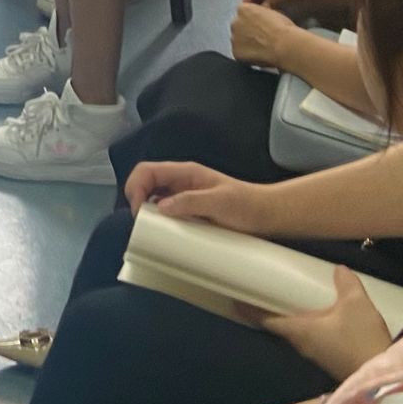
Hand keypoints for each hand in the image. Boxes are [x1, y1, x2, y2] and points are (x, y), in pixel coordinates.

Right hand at [127, 163, 275, 236]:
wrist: (266, 215)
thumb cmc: (246, 205)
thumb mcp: (219, 202)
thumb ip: (191, 201)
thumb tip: (160, 206)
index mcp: (186, 173)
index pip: (147, 170)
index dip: (135, 186)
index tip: (138, 211)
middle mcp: (181, 182)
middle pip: (146, 182)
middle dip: (136, 200)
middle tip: (142, 223)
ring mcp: (184, 196)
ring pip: (153, 198)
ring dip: (146, 211)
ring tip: (151, 229)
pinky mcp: (190, 211)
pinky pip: (166, 212)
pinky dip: (158, 220)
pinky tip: (163, 233)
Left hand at [229, 2, 305, 73]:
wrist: (284, 45)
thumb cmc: (282, 29)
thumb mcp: (272, 11)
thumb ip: (260, 11)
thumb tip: (260, 14)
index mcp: (243, 9)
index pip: (243, 14)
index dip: (253, 20)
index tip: (261, 26)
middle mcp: (235, 22)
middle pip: (239, 27)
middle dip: (247, 31)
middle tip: (261, 38)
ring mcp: (234, 38)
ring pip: (239, 40)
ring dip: (247, 43)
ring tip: (262, 47)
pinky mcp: (236, 52)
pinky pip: (240, 53)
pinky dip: (247, 55)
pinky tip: (259, 54)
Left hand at [251, 264, 393, 380]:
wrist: (381, 377)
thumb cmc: (361, 339)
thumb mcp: (356, 303)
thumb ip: (346, 283)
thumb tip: (338, 269)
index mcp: (300, 330)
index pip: (267, 319)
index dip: (250, 309)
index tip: (235, 300)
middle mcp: (302, 344)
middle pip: (279, 326)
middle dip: (270, 310)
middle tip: (266, 291)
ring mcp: (315, 354)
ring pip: (295, 332)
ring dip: (289, 318)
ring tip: (290, 299)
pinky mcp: (328, 359)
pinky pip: (310, 338)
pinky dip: (306, 324)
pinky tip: (317, 315)